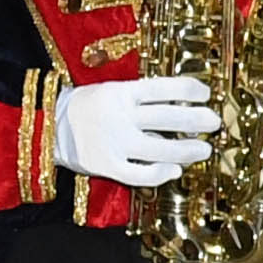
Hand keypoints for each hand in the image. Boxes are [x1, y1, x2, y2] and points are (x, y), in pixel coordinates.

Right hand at [49, 74, 220, 186]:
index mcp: (121, 92)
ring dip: (187, 151)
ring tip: (204, 150)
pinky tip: (175, 171)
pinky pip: (139, 174)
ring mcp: (114, 143)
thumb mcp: (113, 91)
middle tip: (214, 122)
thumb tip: (182, 108)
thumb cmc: (89, 106)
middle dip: (197, 121)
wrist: (48, 126)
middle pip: (168, 119)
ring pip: (160, 150)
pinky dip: (160, 174)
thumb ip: (143, 99)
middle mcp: (120, 116)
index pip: (164, 88)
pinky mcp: (106, 165)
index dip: (189, 90)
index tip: (206, 93)